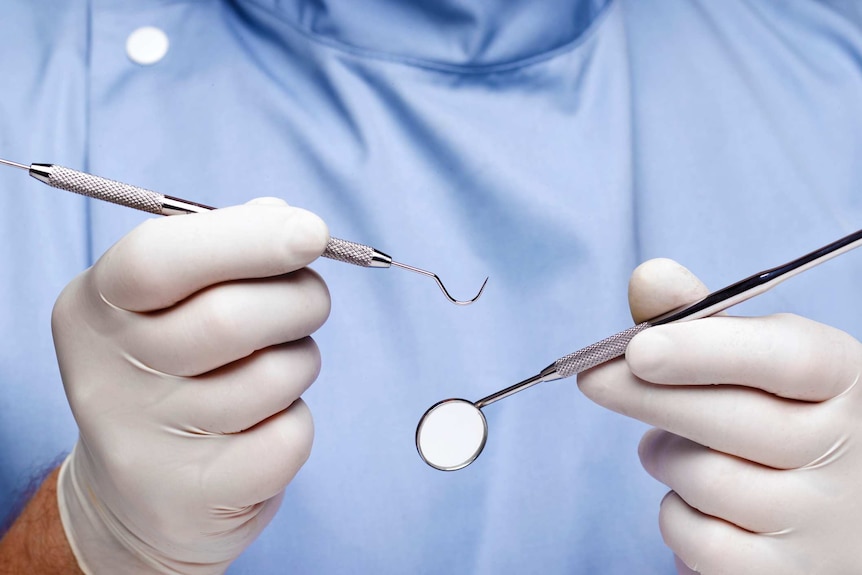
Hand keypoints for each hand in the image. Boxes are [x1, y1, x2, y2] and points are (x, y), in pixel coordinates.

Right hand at [52, 199, 329, 573]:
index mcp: (96, 307)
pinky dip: (296, 420)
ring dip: (300, 360)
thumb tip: (287, 219)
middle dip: (300, 299)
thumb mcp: (170, 303)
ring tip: (277, 368)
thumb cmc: (173, 373)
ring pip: (273, 377)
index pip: (157, 259)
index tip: (312, 232)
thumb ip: (224, 251)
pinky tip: (264, 425)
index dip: (247, 239)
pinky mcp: (195, 494)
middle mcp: (106, 374)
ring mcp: (146, 441)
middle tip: (310, 301)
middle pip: (230, 318)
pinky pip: (289, 434)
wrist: (140, 497)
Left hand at [578, 258, 861, 574]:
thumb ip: (705, 323)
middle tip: (593, 378)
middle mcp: (850, 451)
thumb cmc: (785, 422)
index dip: (707, 349)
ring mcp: (823, 521)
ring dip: (666, 458)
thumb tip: (649, 279)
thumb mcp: (765, 366)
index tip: (638, 347)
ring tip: (677, 448)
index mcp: (846, 380)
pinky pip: (698, 541)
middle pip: (730, 419)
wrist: (842, 515)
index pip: (789, 358)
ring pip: (703, 479)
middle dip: (645, 395)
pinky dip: (678, 517)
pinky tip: (697, 502)